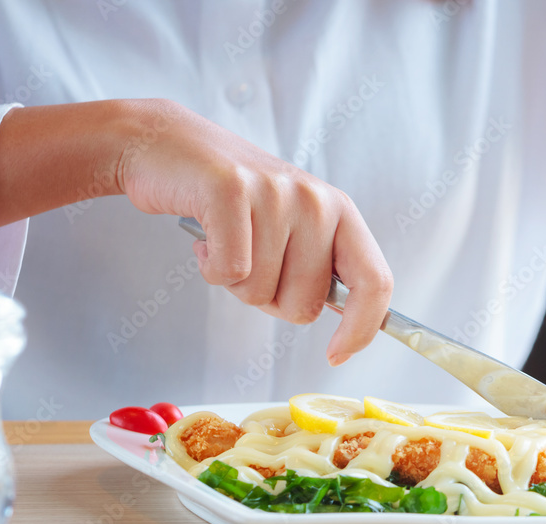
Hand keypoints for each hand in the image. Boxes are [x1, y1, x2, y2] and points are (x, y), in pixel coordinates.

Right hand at [0, 99, 391, 364]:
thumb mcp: (292, 228)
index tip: (337, 354)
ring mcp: (275, 194)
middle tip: (250, 262)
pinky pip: (229, 272)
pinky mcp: (230, 191)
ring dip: (234, 282)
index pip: (374, 281)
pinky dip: (210, 269)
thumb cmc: (234, 202)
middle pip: (305, 305)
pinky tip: (205, 240)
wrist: (170, 147)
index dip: (361, 328)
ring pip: (260, 292)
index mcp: (340, 212)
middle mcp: (316, 201)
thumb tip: (352, 328)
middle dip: (270, 301)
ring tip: (225, 241)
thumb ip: (321, 270)